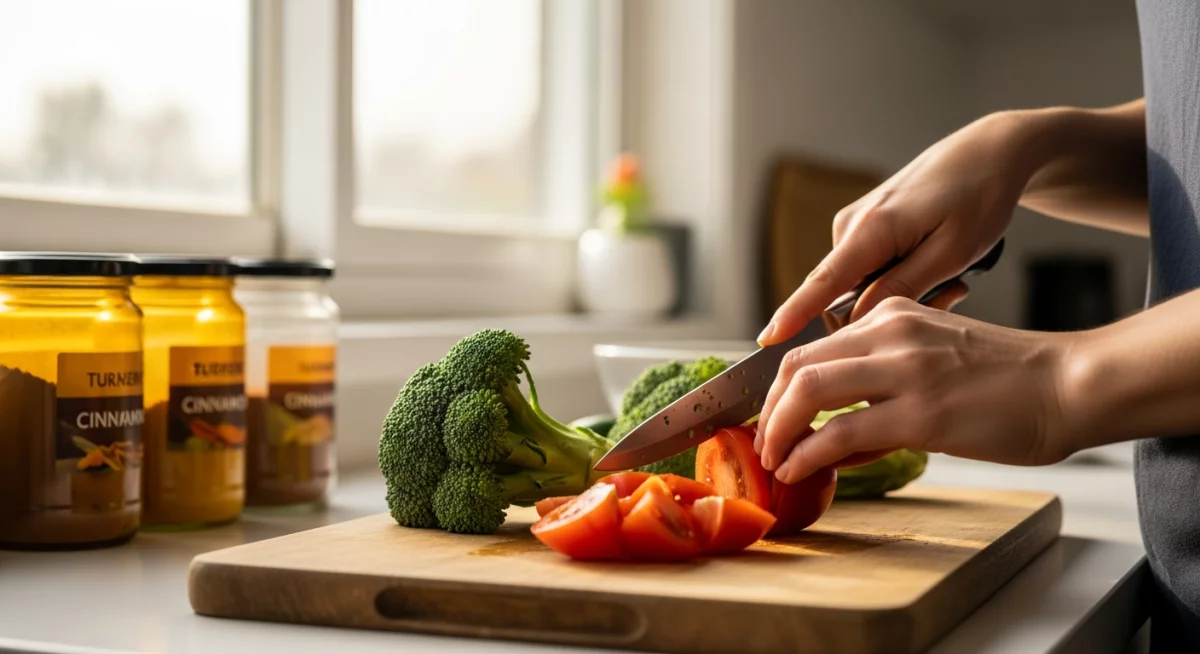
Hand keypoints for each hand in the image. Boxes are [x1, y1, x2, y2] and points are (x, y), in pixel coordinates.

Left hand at [754, 298, 1077, 483]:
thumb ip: (882, 388)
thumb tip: (832, 439)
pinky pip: (840, 432)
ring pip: (807, 389)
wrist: (1071, 384)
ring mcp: (905, 370)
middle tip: (763, 444)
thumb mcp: (936, 361)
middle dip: (768, 410)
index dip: (777, 388)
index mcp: (893, 316)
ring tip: (775, 460)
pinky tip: (799, 469)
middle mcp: (891, 333)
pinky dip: (808, 453)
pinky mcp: (922, 412)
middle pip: (796, 364)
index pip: (812, 348)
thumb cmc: (1011, 382)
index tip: (769, 419)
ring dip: (778, 430)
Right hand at [758, 111, 1045, 345]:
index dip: (792, 315)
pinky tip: (935, 264)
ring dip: (898, 294)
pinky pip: (869, 270)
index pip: (821, 283)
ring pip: (860, 286)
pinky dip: (899, 277)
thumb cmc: (978, 197)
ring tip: (952, 278)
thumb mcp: (951, 253)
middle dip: (883, 312)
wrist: (990, 153)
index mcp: (871, 229)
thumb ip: (901, 288)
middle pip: (843, 296)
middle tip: (949, 297)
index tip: (766, 339)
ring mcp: (856, 225)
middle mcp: (851, 226)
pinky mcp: (866, 226)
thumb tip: (857, 320)